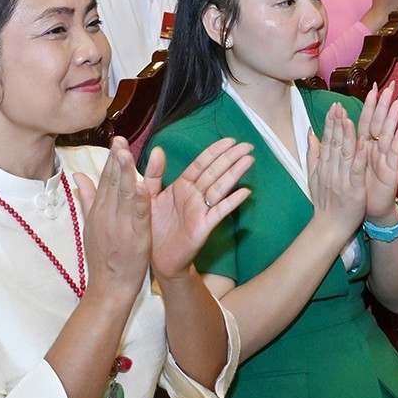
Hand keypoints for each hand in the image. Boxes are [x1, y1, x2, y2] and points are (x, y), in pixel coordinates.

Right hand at [76, 140, 153, 300]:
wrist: (109, 287)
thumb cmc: (103, 257)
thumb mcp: (91, 225)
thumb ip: (88, 198)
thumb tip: (78, 175)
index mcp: (99, 211)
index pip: (105, 180)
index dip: (110, 160)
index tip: (116, 141)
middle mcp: (107, 215)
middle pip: (112, 183)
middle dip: (116, 160)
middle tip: (120, 139)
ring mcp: (120, 226)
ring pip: (124, 195)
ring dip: (126, 174)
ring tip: (127, 154)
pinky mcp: (135, 237)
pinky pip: (138, 216)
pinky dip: (140, 201)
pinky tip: (142, 185)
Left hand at [146, 137, 252, 280]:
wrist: (155, 257)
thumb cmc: (153, 226)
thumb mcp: (149, 196)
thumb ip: (154, 173)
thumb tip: (158, 149)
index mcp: (182, 186)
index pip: (201, 164)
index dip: (215, 152)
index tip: (230, 140)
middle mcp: (194, 195)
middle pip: (215, 172)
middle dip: (230, 158)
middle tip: (247, 146)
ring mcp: (201, 210)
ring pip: (220, 188)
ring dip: (234, 174)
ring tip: (249, 161)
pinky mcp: (204, 226)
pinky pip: (220, 211)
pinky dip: (232, 201)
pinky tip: (244, 192)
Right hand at [304, 104, 368, 240]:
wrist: (329, 227)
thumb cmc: (324, 201)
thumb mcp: (312, 176)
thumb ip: (312, 154)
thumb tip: (310, 132)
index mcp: (323, 166)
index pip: (327, 140)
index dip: (331, 123)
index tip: (335, 106)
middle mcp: (331, 171)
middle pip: (334, 144)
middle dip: (337, 124)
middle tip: (340, 106)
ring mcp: (342, 180)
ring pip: (344, 155)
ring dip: (347, 137)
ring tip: (349, 119)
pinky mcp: (354, 191)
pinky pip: (356, 173)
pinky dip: (359, 159)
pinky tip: (364, 146)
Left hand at [355, 82, 397, 220]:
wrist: (372, 209)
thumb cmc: (361, 185)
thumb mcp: (350, 165)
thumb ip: (346, 145)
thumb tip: (340, 126)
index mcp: (365, 146)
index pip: (367, 121)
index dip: (369, 105)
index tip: (371, 87)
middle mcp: (377, 148)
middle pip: (380, 122)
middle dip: (384, 104)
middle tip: (390, 86)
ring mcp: (385, 157)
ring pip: (390, 132)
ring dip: (394, 116)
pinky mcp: (391, 169)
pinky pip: (395, 151)